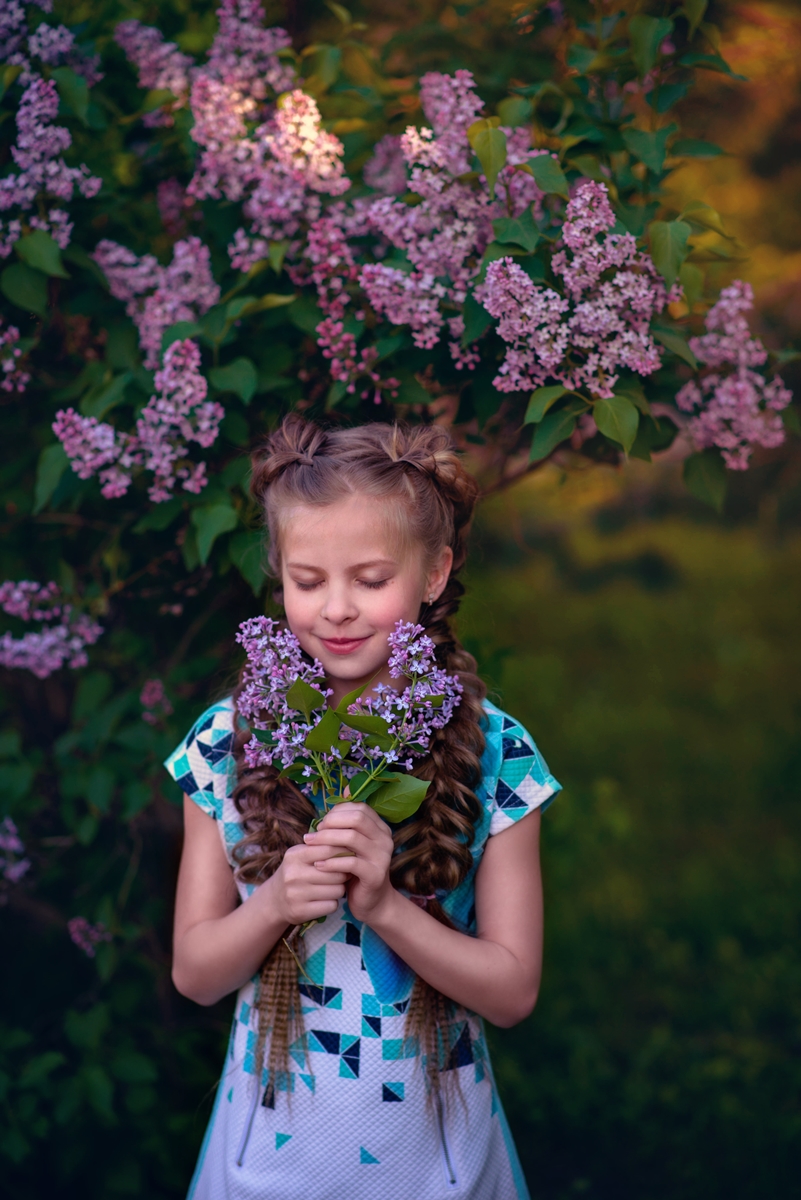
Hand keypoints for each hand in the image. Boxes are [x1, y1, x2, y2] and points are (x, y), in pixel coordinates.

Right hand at [265, 842, 349, 926]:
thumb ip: (322, 848)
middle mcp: (293, 874)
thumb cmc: (296, 872)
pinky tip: (325, 900)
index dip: (344, 853)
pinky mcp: (301, 911)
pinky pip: (332, 905)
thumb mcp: (302, 855)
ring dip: (340, 889)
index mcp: (295, 855)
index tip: (349, 856)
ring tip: (333, 887)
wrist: (275, 900)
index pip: (329, 850)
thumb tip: (351, 846)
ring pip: (337, 890)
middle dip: (344, 874)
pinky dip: (333, 903)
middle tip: (342, 875)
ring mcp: (296, 894)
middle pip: (337, 872)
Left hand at [304, 802, 394, 923]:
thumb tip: (324, 815)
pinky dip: (331, 862)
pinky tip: (318, 865)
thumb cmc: (356, 872)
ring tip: (310, 846)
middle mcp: (385, 839)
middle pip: (357, 818)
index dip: (338, 812)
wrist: (373, 902)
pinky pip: (350, 863)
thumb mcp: (351, 848)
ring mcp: (382, 856)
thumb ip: (343, 830)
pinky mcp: (375, 874)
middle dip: (331, 823)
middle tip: (314, 833)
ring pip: (352, 837)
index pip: (359, 808)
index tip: (322, 823)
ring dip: (327, 840)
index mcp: (380, 829)